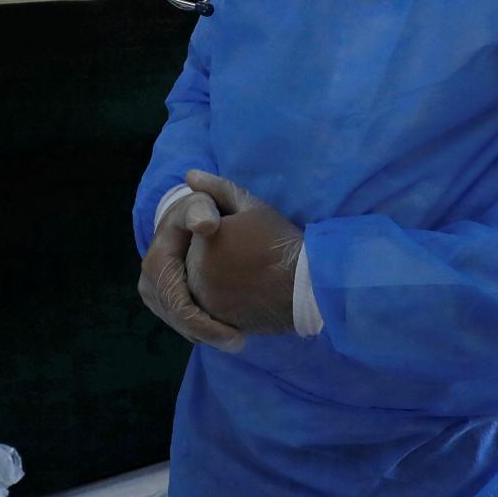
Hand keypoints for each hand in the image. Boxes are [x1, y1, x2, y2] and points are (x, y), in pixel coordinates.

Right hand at [139, 196, 243, 352]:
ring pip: (176, 322)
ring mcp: (155, 289)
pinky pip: (179, 321)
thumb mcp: (206, 202)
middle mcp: (150, 275)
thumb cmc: (205, 210)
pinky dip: (200, 330)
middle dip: (204, 332)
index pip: (174, 296)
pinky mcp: (163, 299)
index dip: (199, 319)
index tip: (233, 333)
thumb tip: (205, 224)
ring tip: (235, 341)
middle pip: (174, 314)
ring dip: (203, 334)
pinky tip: (224, 334)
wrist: (195, 218)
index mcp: (159, 255)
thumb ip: (206, 207)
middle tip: (238, 343)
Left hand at [179, 170, 304, 338]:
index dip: (219, 234)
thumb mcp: (252, 207)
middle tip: (247, 258)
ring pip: (197, 284)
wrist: (307, 287)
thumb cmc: (281, 242)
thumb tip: (190, 175)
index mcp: (202, 239)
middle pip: (193, 259)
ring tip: (246, 275)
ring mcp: (204, 299)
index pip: (195, 233)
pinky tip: (243, 292)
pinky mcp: (215, 321)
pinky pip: (205, 308)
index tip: (243, 238)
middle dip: (211, 257)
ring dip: (213, 279)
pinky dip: (218, 300)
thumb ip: (218, 189)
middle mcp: (196, 270)